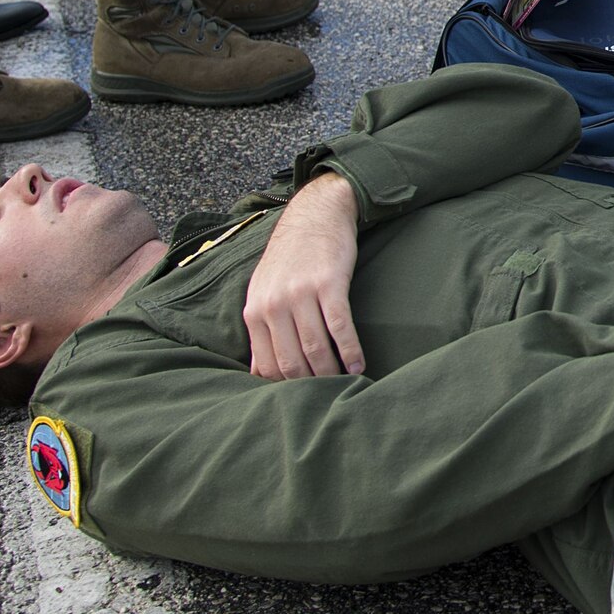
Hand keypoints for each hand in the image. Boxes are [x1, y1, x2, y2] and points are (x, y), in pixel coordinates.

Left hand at [242, 174, 363, 379]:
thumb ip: (261, 330)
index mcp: (255, 309)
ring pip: (316, 348)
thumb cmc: (289, 258)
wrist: (315, 214)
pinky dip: (351, 351)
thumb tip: (259, 374)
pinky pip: (340, 326)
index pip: (266, 363)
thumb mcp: (263, 291)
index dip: (284, 387)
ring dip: (332, 373)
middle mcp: (274, 303)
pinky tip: (358, 365)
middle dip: (309, 385)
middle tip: (324, 397)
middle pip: (292, 360)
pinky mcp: (329, 283)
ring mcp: (302, 293)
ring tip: (342, 385)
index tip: (300, 398)